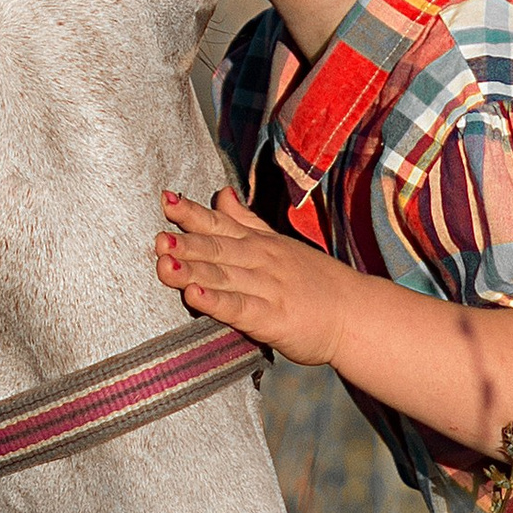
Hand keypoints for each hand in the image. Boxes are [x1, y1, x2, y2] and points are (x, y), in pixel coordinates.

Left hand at [155, 186, 356, 367]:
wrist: (354, 313)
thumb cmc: (315, 281)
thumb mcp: (278, 243)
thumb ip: (245, 221)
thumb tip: (221, 194)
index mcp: (259, 243)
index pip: (220, 223)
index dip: (192, 213)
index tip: (165, 200)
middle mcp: (260, 261)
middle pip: (217, 249)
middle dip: (186, 243)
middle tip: (158, 238)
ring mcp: (267, 288)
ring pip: (223, 276)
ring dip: (192, 269)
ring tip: (162, 264)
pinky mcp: (273, 318)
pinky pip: (240, 308)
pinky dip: (216, 301)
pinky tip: (194, 296)